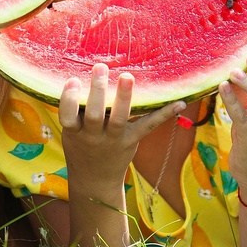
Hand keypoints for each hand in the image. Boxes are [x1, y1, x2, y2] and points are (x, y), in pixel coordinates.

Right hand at [59, 63, 183, 191]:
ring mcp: (114, 139)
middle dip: (97, 90)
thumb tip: (86, 75)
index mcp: (74, 131)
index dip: (69, 98)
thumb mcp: (71, 131)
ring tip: (126, 77)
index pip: (67, 116)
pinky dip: (164, 114)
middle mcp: (93, 136)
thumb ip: (76, 111)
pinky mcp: (132, 141)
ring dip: (123, 97)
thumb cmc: (82, 146)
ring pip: (118, 118)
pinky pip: (148, 126)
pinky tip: (179, 102)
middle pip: (94, 114)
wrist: (95, 179)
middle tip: (100, 66)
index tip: (73, 80)